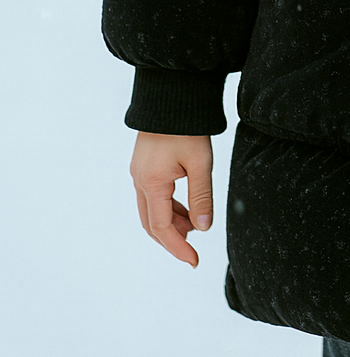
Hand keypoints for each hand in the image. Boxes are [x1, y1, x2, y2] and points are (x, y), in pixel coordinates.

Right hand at [130, 131, 213, 267]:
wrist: (173, 94)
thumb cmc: (188, 127)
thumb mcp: (200, 163)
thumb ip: (201, 197)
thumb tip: (203, 228)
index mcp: (151, 183)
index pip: (162, 228)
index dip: (178, 248)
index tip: (194, 261)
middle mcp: (139, 180)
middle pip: (151, 224)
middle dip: (172, 240)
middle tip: (193, 251)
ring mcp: (139, 172)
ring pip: (151, 210)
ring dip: (171, 223)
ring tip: (194, 227)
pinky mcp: (143, 165)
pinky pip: (152, 196)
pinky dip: (167, 207)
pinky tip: (185, 208)